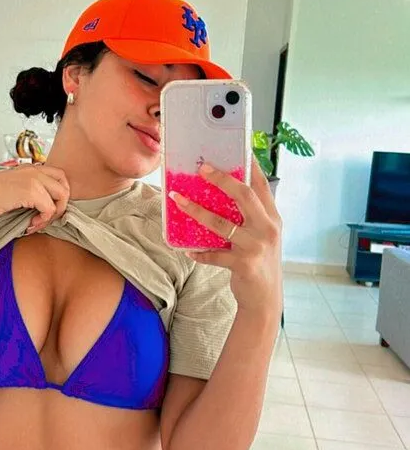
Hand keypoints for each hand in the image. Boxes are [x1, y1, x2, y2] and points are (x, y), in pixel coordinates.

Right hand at [0, 165, 69, 233]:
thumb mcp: (14, 190)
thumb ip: (30, 192)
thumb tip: (47, 207)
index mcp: (30, 168)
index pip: (59, 177)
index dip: (58, 195)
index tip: (45, 210)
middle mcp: (34, 170)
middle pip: (65, 185)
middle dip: (60, 205)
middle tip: (45, 218)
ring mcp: (34, 179)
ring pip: (62, 197)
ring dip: (52, 215)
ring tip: (36, 224)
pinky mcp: (31, 191)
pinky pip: (50, 208)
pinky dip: (42, 221)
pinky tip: (29, 225)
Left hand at [171, 158, 281, 315]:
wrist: (265, 300)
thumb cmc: (260, 263)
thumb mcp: (262, 236)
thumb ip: (250, 217)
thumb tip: (221, 196)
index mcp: (273, 218)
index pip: (262, 185)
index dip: (249, 166)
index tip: (234, 149)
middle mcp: (268, 229)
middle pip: (244, 196)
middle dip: (221, 179)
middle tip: (201, 168)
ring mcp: (256, 246)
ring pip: (222, 223)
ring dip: (196, 210)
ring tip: (177, 199)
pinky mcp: (243, 264)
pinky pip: (214, 254)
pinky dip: (199, 252)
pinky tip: (187, 250)